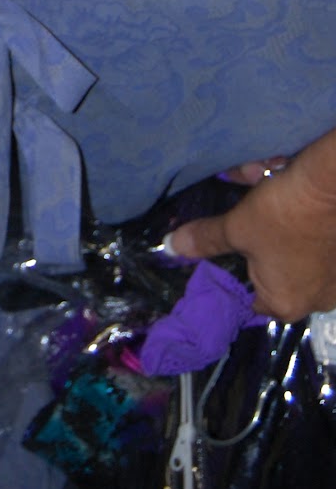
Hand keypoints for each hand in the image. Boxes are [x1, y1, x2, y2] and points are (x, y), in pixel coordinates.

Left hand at [170, 146, 335, 319]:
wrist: (334, 184)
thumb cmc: (283, 214)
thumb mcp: (236, 227)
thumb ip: (205, 240)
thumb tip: (170, 248)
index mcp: (286, 304)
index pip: (252, 300)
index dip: (238, 275)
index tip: (231, 253)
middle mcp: (317, 302)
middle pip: (276, 280)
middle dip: (261, 253)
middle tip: (254, 226)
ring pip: (298, 263)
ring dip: (284, 243)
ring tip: (275, 213)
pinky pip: (317, 253)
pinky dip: (305, 237)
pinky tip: (295, 211)